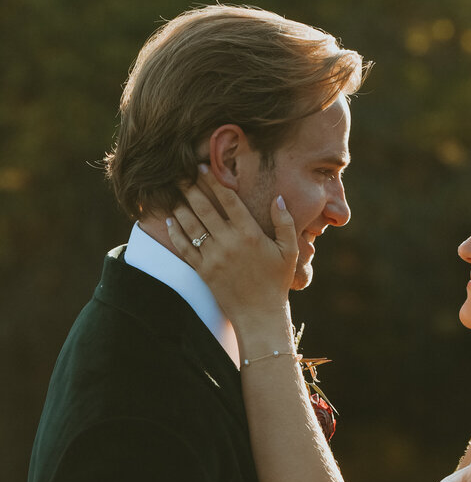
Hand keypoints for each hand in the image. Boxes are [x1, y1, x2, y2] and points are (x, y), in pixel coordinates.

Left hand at [167, 169, 297, 327]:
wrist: (260, 314)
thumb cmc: (276, 281)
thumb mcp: (289, 251)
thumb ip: (285, 223)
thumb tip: (278, 198)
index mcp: (250, 234)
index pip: (229, 200)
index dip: (214, 181)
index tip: (202, 167)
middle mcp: (229, 242)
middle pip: (204, 207)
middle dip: (190, 187)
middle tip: (179, 173)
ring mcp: (213, 257)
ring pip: (191, 224)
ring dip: (180, 205)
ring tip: (172, 191)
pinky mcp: (203, 270)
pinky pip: (184, 247)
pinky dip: (175, 232)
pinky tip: (169, 220)